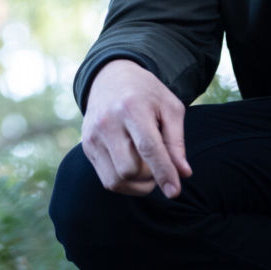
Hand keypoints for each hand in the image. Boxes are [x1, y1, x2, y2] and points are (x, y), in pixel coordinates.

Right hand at [80, 59, 191, 197]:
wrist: (110, 78)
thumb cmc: (146, 94)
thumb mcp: (170, 107)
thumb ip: (176, 141)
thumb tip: (183, 173)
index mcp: (131, 108)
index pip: (148, 148)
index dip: (163, 172)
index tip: (174, 192)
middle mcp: (107, 123)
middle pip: (130, 169)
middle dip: (150, 177)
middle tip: (161, 166)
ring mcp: (93, 136)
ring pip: (116, 180)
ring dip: (138, 185)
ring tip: (148, 170)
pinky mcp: (87, 147)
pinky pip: (107, 180)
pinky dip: (125, 183)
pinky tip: (134, 170)